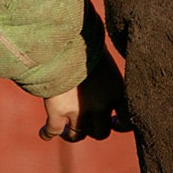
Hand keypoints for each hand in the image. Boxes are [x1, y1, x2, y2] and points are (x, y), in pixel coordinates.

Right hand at [41, 1, 129, 140]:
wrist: (64, 37)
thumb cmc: (84, 40)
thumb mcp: (102, 57)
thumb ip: (104, 74)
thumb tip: (106, 65)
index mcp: (116, 90)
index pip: (127, 120)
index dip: (120, 126)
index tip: (112, 123)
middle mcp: (102, 104)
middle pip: (101, 132)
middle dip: (93, 129)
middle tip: (85, 125)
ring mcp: (79, 110)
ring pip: (77, 135)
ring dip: (70, 134)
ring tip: (64, 131)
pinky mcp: (57, 111)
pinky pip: (53, 131)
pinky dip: (48, 134)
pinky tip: (44, 133)